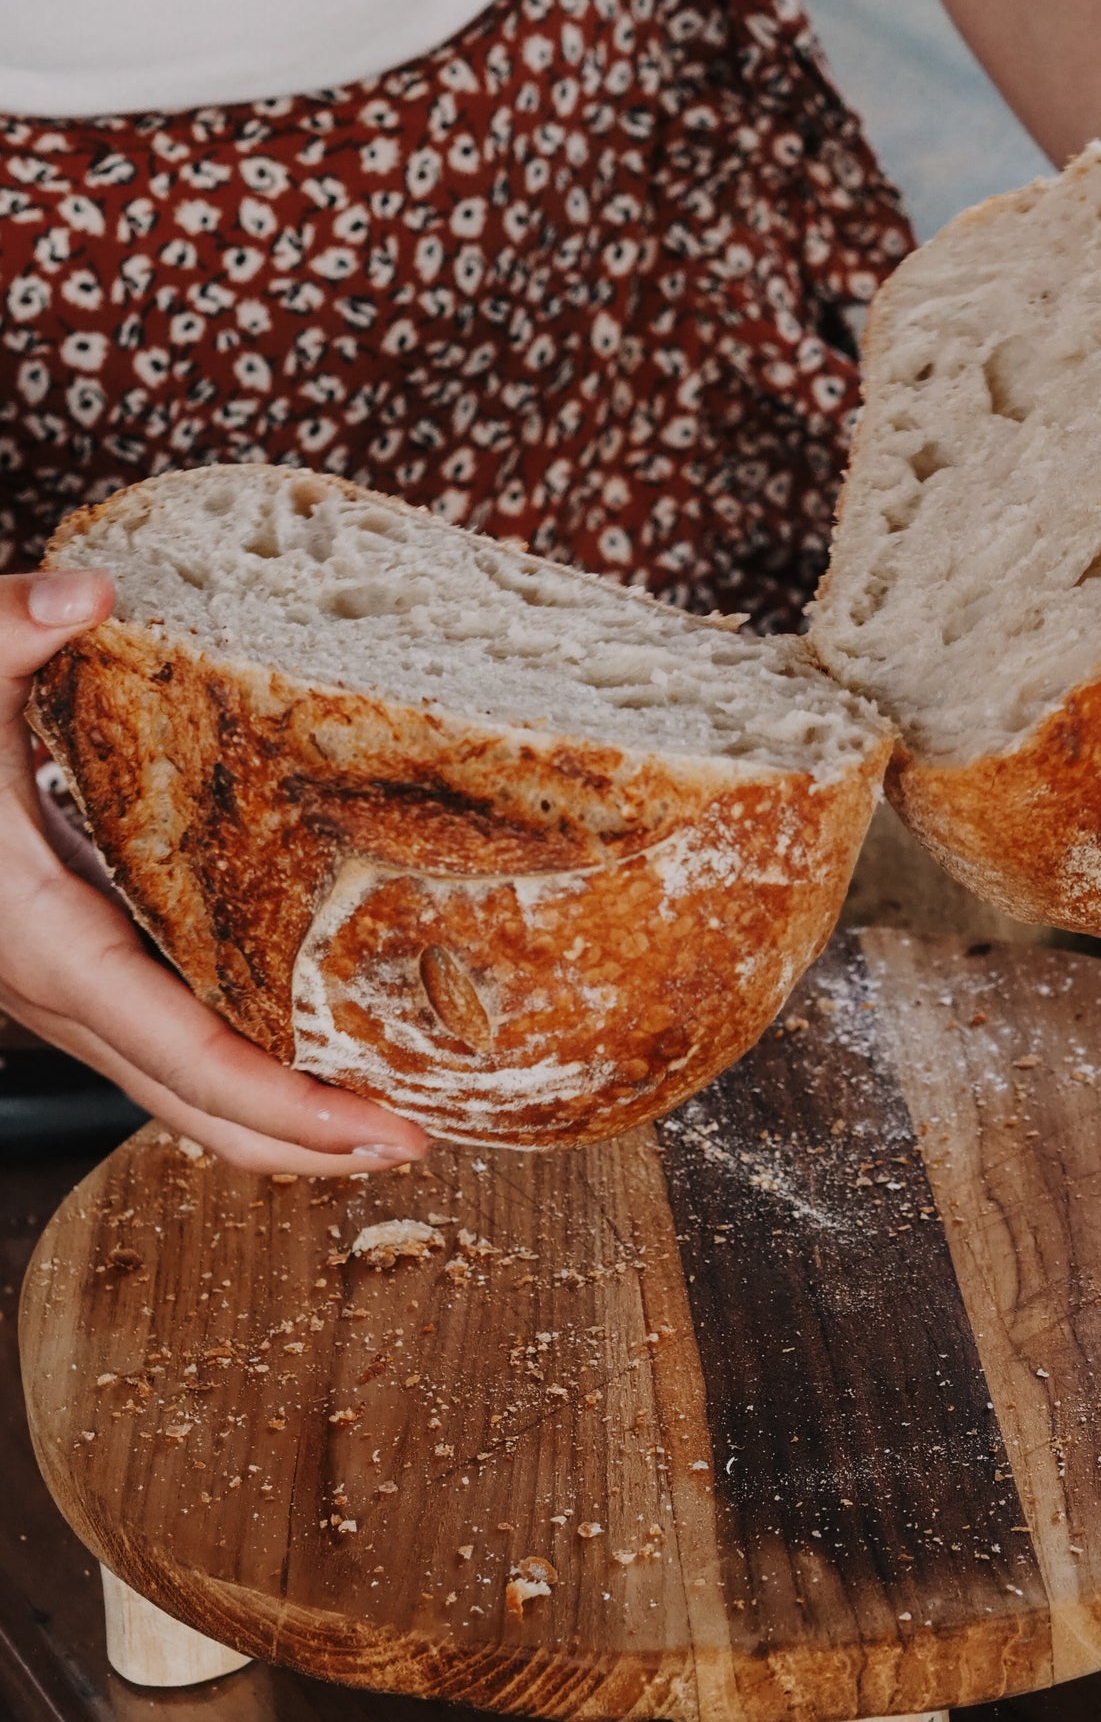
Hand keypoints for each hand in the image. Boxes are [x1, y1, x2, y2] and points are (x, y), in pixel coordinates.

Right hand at [1, 570, 429, 1173]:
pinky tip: (313, 1051)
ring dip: (281, 1124)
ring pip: (182, 1097)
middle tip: (420, 1142)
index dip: (288, 1106)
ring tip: (388, 1116)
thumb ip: (5, 630)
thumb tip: (90, 594)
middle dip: (308, 1144)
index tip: (380, 1128)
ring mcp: (72, 994)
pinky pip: (173, 1054)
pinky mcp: (84, 974)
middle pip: (198, 1110)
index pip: (189, 1056)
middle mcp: (64, 992)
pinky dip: (245, 1078)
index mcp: (51, 943)